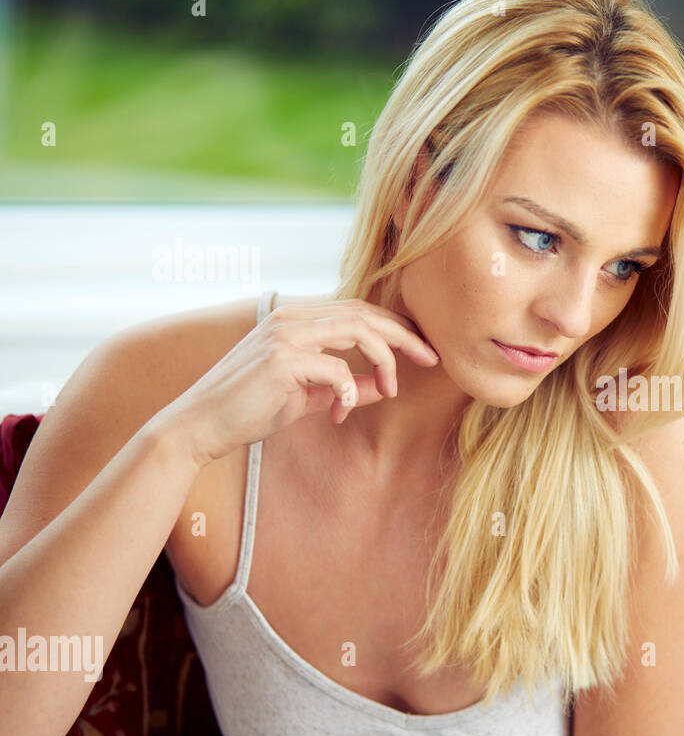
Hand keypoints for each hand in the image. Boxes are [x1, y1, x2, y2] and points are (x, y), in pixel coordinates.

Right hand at [159, 297, 440, 466]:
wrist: (199, 426)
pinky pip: (337, 370)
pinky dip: (349, 392)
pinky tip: (338, 415)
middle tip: (431, 359)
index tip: (423, 350)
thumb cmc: (249, 410)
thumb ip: (344, 387)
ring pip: (358, 330)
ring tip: (391, 389)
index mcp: (295, 318)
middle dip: (405, 335)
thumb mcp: (306, 397)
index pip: (357, 309)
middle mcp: (290, 317)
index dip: (395, 326)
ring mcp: (284, 334)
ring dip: (384, 360)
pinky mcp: (281, 360)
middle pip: (365, 312)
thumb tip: (382, 385)